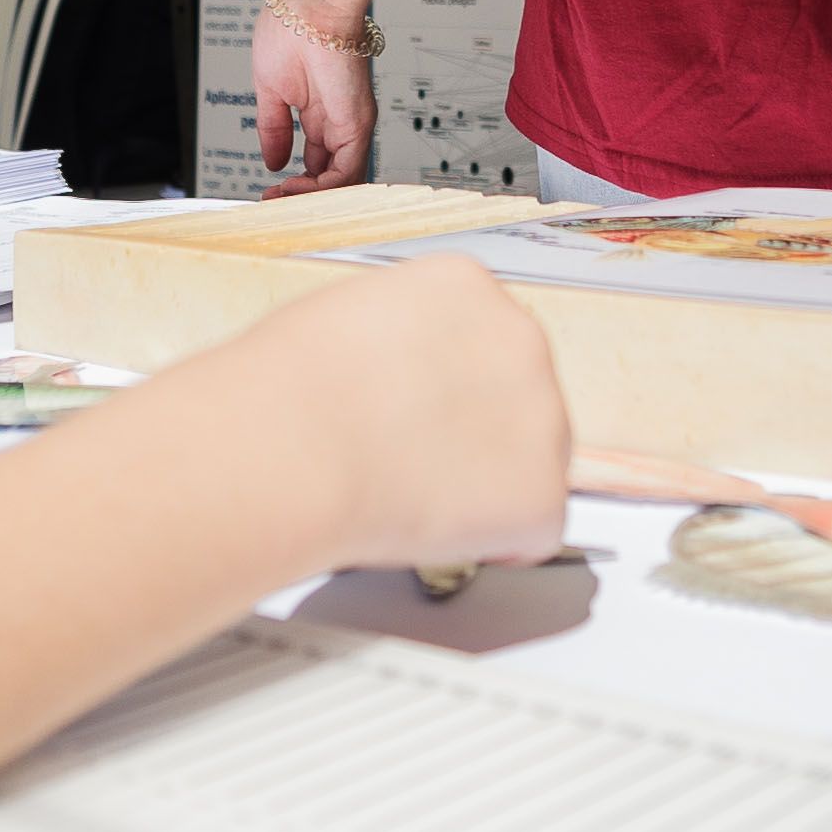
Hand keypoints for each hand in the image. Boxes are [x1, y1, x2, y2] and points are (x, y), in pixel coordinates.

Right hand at [174, 258, 571, 570]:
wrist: (293, 450)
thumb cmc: (288, 390)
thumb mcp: (341, 318)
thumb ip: (395, 339)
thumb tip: (392, 372)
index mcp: (467, 287)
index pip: (482, 338)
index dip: (448, 388)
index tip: (421, 413)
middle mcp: (520, 339)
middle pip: (519, 398)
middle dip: (477, 436)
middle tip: (415, 464)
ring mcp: (543, 416)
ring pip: (531, 465)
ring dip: (484, 489)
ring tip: (410, 496)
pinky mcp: (542, 494)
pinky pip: (530, 531)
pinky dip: (491, 544)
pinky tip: (431, 530)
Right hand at [250, 0, 377, 193]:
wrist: (309, 5)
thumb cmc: (290, 30)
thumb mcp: (271, 91)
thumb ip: (274, 128)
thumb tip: (272, 159)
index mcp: (320, 112)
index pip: (318, 162)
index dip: (296, 182)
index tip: (271, 189)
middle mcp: (338, 122)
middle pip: (331, 177)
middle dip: (302, 196)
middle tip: (274, 200)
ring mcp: (351, 125)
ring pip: (341, 182)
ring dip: (310, 197)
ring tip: (281, 196)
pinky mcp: (358, 124)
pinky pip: (348, 172)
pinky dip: (322, 189)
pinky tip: (295, 186)